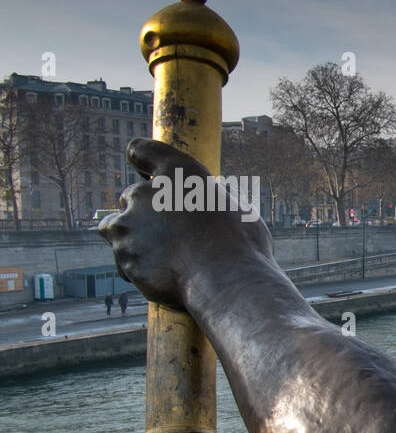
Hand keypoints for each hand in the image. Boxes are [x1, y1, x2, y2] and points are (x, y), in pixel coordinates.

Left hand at [99, 138, 272, 310]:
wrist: (225, 281)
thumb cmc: (242, 245)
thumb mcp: (238, 210)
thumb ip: (214, 202)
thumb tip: (216, 204)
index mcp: (177, 172)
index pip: (143, 150)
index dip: (140, 158)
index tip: (141, 165)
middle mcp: (146, 192)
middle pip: (131, 196)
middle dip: (145, 211)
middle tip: (169, 232)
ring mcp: (129, 225)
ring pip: (116, 227)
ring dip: (132, 237)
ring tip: (160, 256)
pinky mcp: (123, 256)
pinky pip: (122, 260)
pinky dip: (135, 266)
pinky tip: (161, 275)